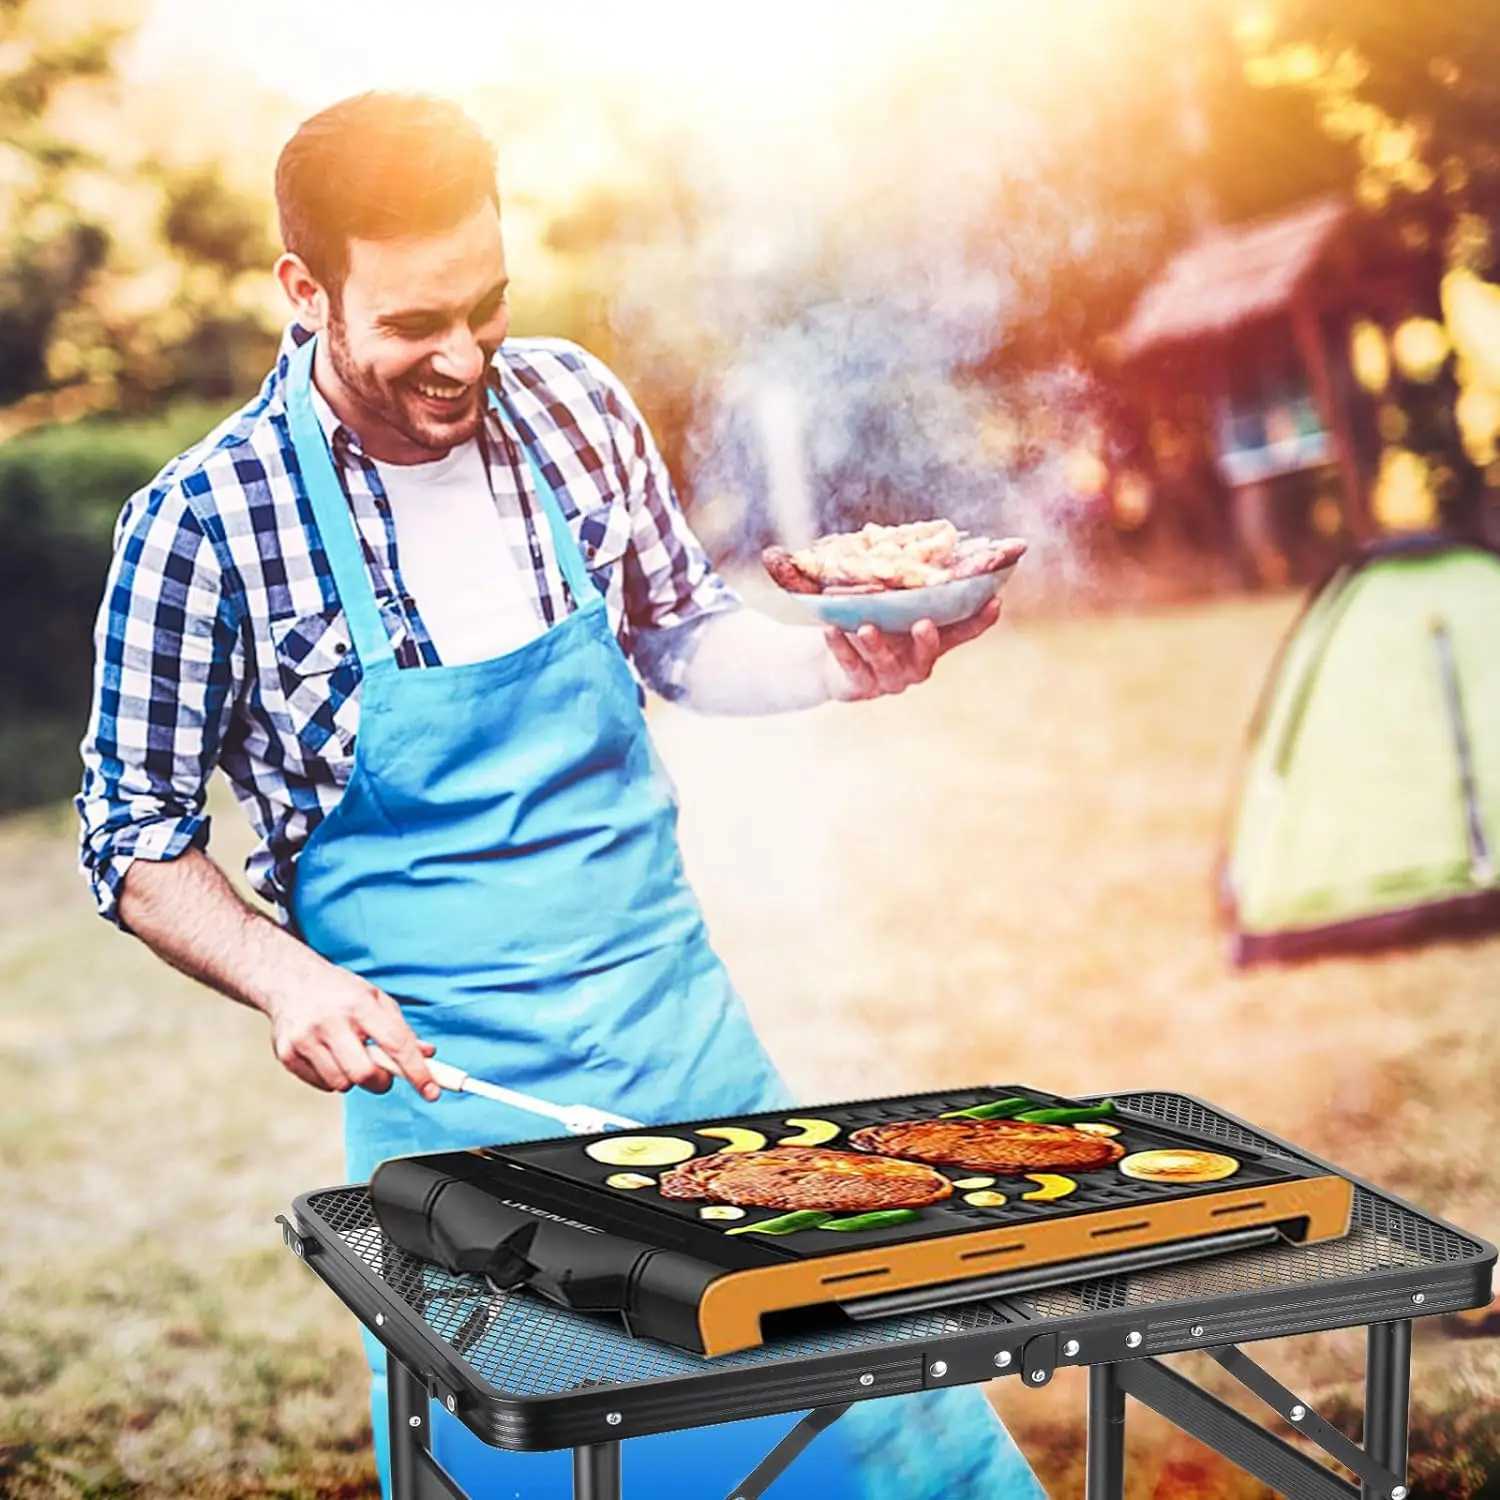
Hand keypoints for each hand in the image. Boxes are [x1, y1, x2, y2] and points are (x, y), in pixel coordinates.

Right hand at [261, 954, 440, 1099]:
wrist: (289, 980)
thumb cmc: (342, 993)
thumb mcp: (375, 999)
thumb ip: (401, 1029)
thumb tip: (428, 1055)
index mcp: (360, 1004)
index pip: (395, 1043)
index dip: (416, 1071)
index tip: (432, 1092)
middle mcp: (331, 1021)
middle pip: (364, 1074)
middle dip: (381, 1083)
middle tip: (383, 1076)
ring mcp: (305, 1038)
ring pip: (341, 1083)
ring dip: (353, 1079)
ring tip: (349, 1056)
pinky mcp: (286, 1053)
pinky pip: (321, 1084)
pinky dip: (332, 1078)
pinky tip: (328, 1056)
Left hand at [821, 598, 1000, 701]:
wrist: (834, 663)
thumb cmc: (871, 622)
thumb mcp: (890, 605)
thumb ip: (903, 585)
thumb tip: (902, 536)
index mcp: (930, 640)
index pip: (963, 631)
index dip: (981, 620)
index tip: (995, 600)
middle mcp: (916, 662)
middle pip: (928, 655)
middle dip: (926, 641)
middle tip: (923, 624)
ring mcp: (889, 677)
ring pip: (885, 662)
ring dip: (875, 644)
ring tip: (865, 627)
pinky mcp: (860, 684)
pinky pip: (851, 666)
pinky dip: (841, 648)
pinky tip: (831, 630)